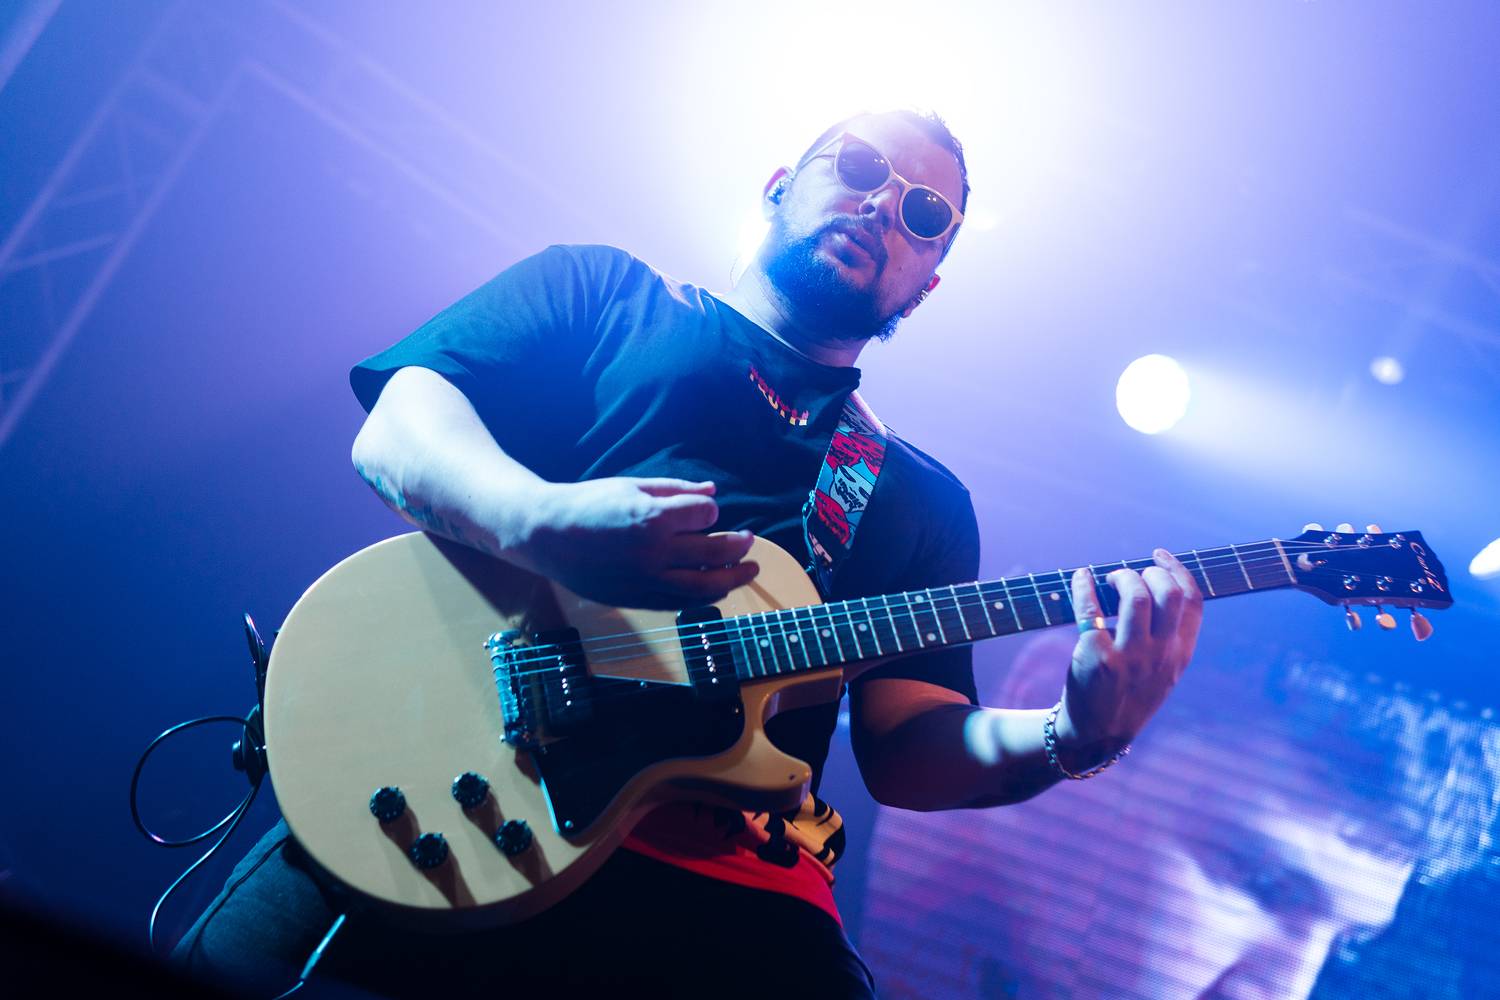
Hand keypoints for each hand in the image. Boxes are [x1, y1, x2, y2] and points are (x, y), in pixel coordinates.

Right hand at [513, 477, 758, 608]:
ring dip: (732, 579)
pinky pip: (681, 603)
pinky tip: (717, 587)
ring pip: (705, 588)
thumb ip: (676, 490)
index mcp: (653, 519)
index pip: (706, 516)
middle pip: (715, 554)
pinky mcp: (637, 600)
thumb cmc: (589, 503)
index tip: (705, 511)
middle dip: (739, 547)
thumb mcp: (632, 485)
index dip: (710, 512)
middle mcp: (654, 554)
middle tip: (750, 541)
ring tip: (747, 570)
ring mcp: (646, 582)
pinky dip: (704, 596)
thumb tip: (713, 492)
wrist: (547, 536)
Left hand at [1053, 549, 1203, 768]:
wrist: (1097, 735)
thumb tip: (1158, 584)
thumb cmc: (1129, 695)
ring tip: (1109, 579)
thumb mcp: (1164, 672)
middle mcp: (1159, 655)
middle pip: (1168, 593)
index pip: (1193, 602)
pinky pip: (1090, 609)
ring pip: (1136, 596)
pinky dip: (1083, 586)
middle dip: (1150, 571)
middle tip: (1130, 574)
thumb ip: (1169, 637)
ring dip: (1121, 577)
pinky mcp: (1096, 657)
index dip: (1178, 570)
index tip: (1160, 555)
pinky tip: (1080, 577)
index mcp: (1180, 656)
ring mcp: (1129, 657)